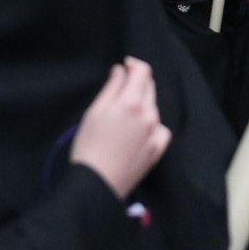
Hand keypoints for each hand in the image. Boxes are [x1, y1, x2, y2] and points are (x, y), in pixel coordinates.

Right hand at [70, 58, 170, 199]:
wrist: (96, 184)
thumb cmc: (88, 146)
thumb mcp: (94, 112)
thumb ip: (112, 87)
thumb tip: (121, 70)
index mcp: (132, 102)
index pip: (143, 72)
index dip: (133, 64)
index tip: (124, 66)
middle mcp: (149, 114)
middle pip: (149, 87)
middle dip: (137, 82)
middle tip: (120, 89)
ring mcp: (156, 132)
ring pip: (153, 107)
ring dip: (142, 103)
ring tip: (124, 115)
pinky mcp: (158, 149)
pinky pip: (160, 128)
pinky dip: (151, 124)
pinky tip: (138, 131)